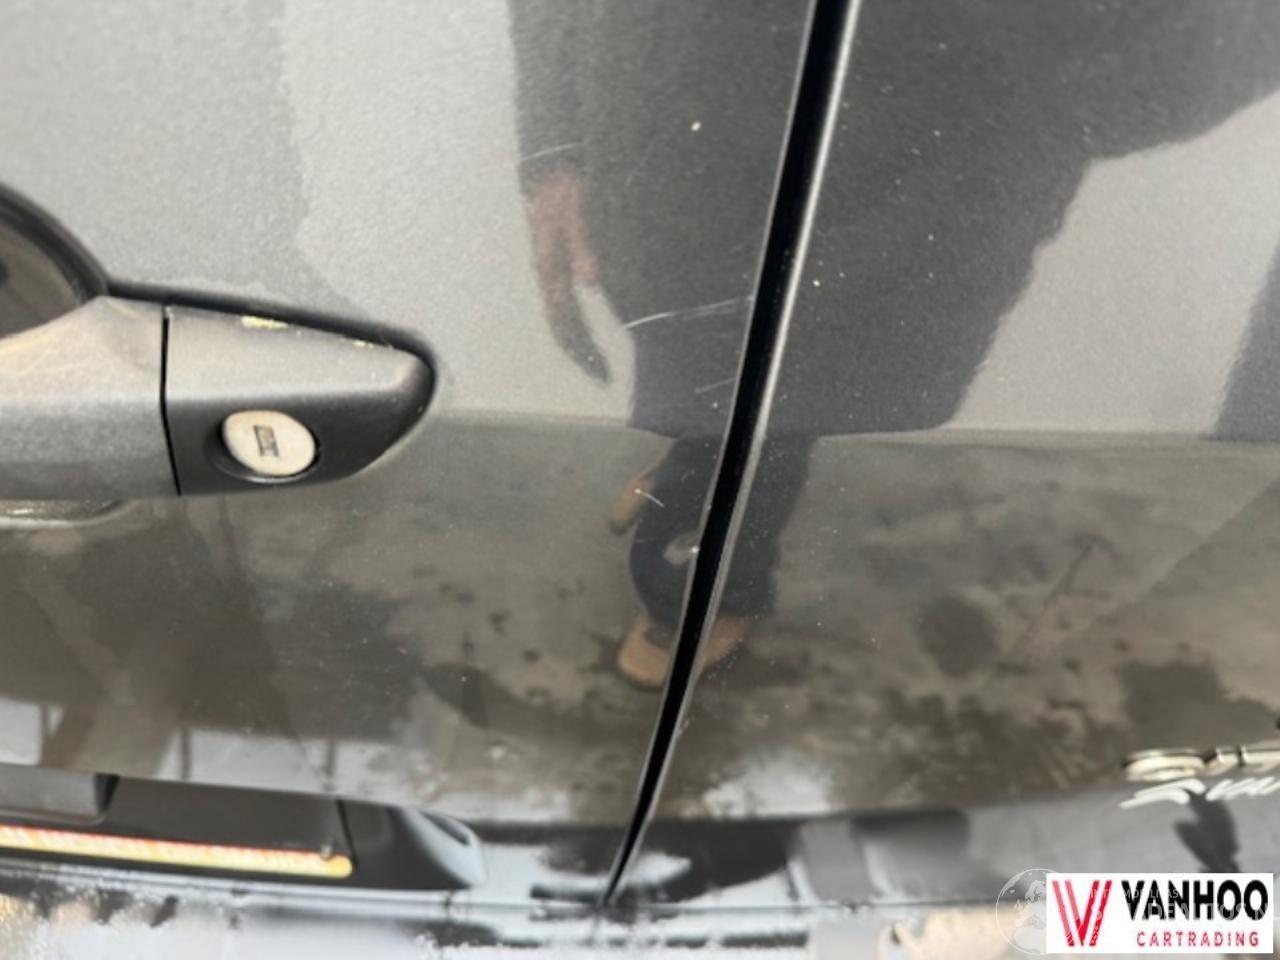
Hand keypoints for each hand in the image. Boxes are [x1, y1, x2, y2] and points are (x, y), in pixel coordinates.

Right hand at [526, 167, 610, 382]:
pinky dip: (574, 325)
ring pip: (559, 317)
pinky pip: (561, 305)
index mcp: (550, 265)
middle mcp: (546, 273)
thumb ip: (584, 243)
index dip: (581, 348)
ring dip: (577, 343)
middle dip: (581, 354)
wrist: (550, 166)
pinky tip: (585, 333)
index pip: (563, 319)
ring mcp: (548, 270)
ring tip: (595, 363)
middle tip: (602, 376)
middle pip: (560, 326)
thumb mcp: (578, 208)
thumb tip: (590, 280)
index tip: (601, 370)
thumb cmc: (567, 185)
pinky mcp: (553, 265)